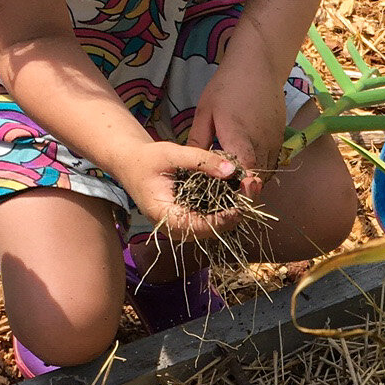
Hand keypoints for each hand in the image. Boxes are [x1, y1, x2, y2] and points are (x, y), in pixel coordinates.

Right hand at [119, 140, 241, 239]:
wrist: (132, 163)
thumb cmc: (148, 158)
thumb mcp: (173, 153)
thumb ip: (202, 161)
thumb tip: (232, 170)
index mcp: (164, 216)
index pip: (197, 227)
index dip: (221, 221)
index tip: (240, 208)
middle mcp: (173, 227)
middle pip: (210, 231)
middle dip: (233, 215)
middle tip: (252, 189)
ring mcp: (181, 225)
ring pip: (213, 227)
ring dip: (233, 211)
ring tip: (250, 187)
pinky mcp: (188, 218)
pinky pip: (210, 219)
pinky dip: (226, 207)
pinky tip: (239, 190)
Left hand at [188, 59, 286, 198]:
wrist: (258, 64)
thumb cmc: (226, 86)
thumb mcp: (204, 113)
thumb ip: (197, 142)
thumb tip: (189, 167)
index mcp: (239, 136)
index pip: (245, 173)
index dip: (239, 191)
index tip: (227, 202)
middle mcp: (261, 143)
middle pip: (256, 180)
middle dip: (242, 193)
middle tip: (224, 201)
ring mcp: (274, 141)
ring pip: (265, 173)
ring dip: (251, 182)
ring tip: (233, 186)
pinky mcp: (280, 138)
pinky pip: (270, 162)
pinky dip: (259, 170)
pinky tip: (245, 168)